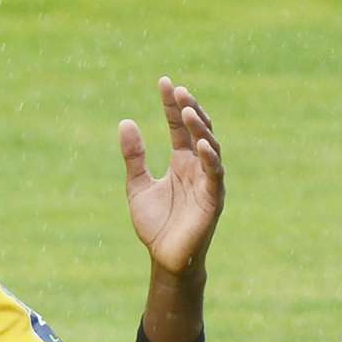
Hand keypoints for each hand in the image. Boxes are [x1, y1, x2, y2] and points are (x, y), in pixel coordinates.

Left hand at [119, 78, 223, 280]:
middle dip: (190, 109)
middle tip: (178, 91)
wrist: (165, 259)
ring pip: (209, 147)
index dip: (172, 105)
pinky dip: (209, 158)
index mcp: (181, 162)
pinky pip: (215, 174)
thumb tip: (126, 122)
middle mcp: (197, 167)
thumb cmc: (156, 225)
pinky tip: (199, 143)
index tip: (164, 82)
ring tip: (188, 110)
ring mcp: (208, 182)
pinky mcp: (214, 199)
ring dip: (200, 128)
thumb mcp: (138, 185)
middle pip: (198, 130)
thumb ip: (134, 157)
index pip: (178, 126)